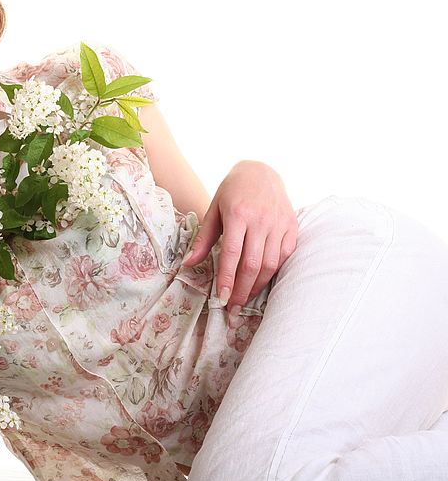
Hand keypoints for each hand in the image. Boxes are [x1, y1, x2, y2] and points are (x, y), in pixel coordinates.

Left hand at [181, 160, 297, 312]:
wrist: (261, 170)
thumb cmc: (232, 192)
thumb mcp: (213, 210)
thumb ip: (203, 239)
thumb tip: (188, 265)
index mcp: (238, 214)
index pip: (232, 255)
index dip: (227, 280)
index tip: (222, 299)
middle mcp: (261, 220)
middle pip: (252, 264)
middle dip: (242, 290)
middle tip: (233, 309)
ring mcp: (279, 223)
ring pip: (270, 264)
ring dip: (257, 286)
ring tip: (245, 300)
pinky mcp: (292, 226)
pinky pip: (285, 256)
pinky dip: (274, 272)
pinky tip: (262, 282)